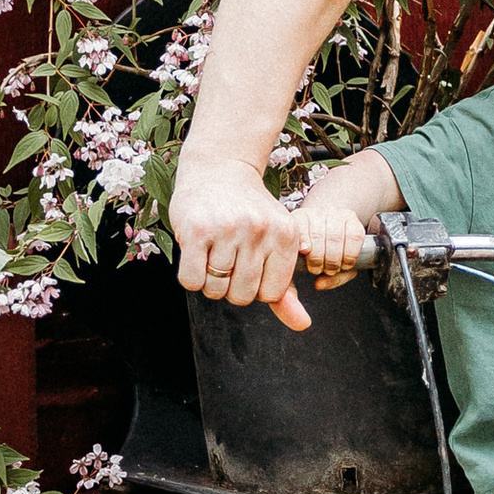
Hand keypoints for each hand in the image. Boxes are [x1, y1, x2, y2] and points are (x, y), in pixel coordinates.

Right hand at [170, 152, 308, 328]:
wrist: (219, 168)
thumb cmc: (250, 213)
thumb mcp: (275, 242)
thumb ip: (286, 288)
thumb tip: (302, 325)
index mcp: (286, 235)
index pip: (272, 295)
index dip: (257, 288)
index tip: (251, 265)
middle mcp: (259, 231)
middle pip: (242, 297)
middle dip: (231, 287)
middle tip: (229, 258)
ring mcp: (228, 229)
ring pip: (215, 291)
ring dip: (210, 281)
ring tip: (213, 252)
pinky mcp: (197, 230)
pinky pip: (192, 281)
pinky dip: (191, 277)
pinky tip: (197, 253)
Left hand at [292, 188, 371, 287]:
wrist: (334, 233)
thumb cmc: (317, 252)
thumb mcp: (307, 262)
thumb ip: (311, 277)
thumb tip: (319, 284)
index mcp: (299, 219)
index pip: (300, 225)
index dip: (302, 238)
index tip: (303, 252)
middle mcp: (317, 212)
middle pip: (318, 234)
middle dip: (319, 259)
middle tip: (320, 269)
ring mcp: (335, 213)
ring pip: (336, 237)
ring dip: (334, 260)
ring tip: (332, 269)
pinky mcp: (352, 218)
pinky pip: (354, 236)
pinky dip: (350, 255)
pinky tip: (346, 262)